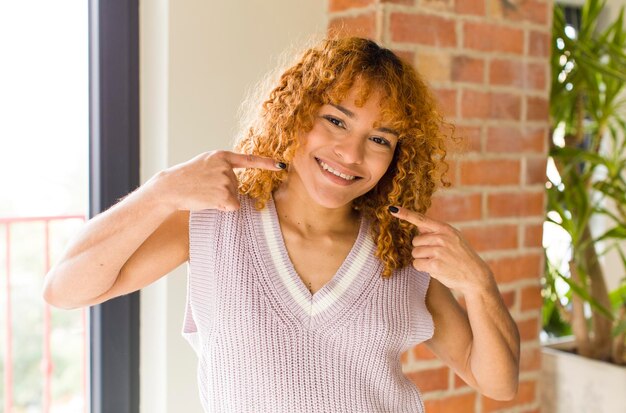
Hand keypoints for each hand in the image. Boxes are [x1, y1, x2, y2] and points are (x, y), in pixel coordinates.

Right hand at [153, 150, 284, 211]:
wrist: (171, 187)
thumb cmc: (187, 178)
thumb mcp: (205, 164)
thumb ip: (222, 167)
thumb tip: (236, 183)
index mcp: (221, 156)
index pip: (249, 160)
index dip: (267, 163)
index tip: (281, 165)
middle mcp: (226, 167)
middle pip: (237, 186)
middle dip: (223, 192)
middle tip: (204, 189)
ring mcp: (225, 180)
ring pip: (234, 197)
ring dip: (221, 200)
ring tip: (204, 194)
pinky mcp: (224, 194)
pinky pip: (233, 206)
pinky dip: (223, 208)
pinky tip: (208, 202)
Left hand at [389, 206, 493, 293]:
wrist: (476, 276)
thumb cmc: (462, 258)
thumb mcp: (454, 239)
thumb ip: (437, 232)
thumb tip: (419, 226)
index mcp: (445, 229)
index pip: (421, 219)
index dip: (405, 214)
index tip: (392, 209)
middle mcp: (441, 238)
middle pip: (415, 241)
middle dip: (422, 249)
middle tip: (436, 256)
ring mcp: (438, 251)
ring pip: (415, 253)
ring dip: (422, 260)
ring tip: (438, 262)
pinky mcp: (435, 265)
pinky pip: (417, 264)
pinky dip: (423, 268)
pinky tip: (435, 269)